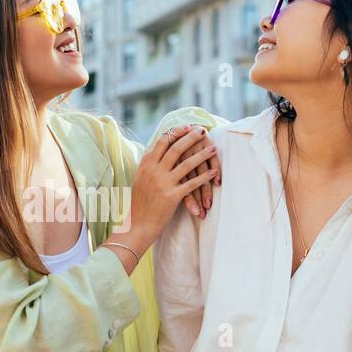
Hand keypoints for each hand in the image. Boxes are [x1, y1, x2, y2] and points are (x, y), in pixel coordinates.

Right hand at [111, 124, 216, 251]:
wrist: (138, 225)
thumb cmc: (140, 203)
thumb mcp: (139, 180)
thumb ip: (146, 165)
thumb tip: (152, 151)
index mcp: (146, 166)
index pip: (162, 142)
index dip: (176, 132)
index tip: (187, 127)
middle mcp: (154, 172)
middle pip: (175, 149)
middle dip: (191, 138)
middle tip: (203, 130)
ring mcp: (163, 183)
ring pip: (185, 164)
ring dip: (202, 155)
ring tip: (213, 149)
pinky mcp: (172, 197)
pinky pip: (191, 184)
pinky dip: (204, 178)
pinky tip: (213, 173)